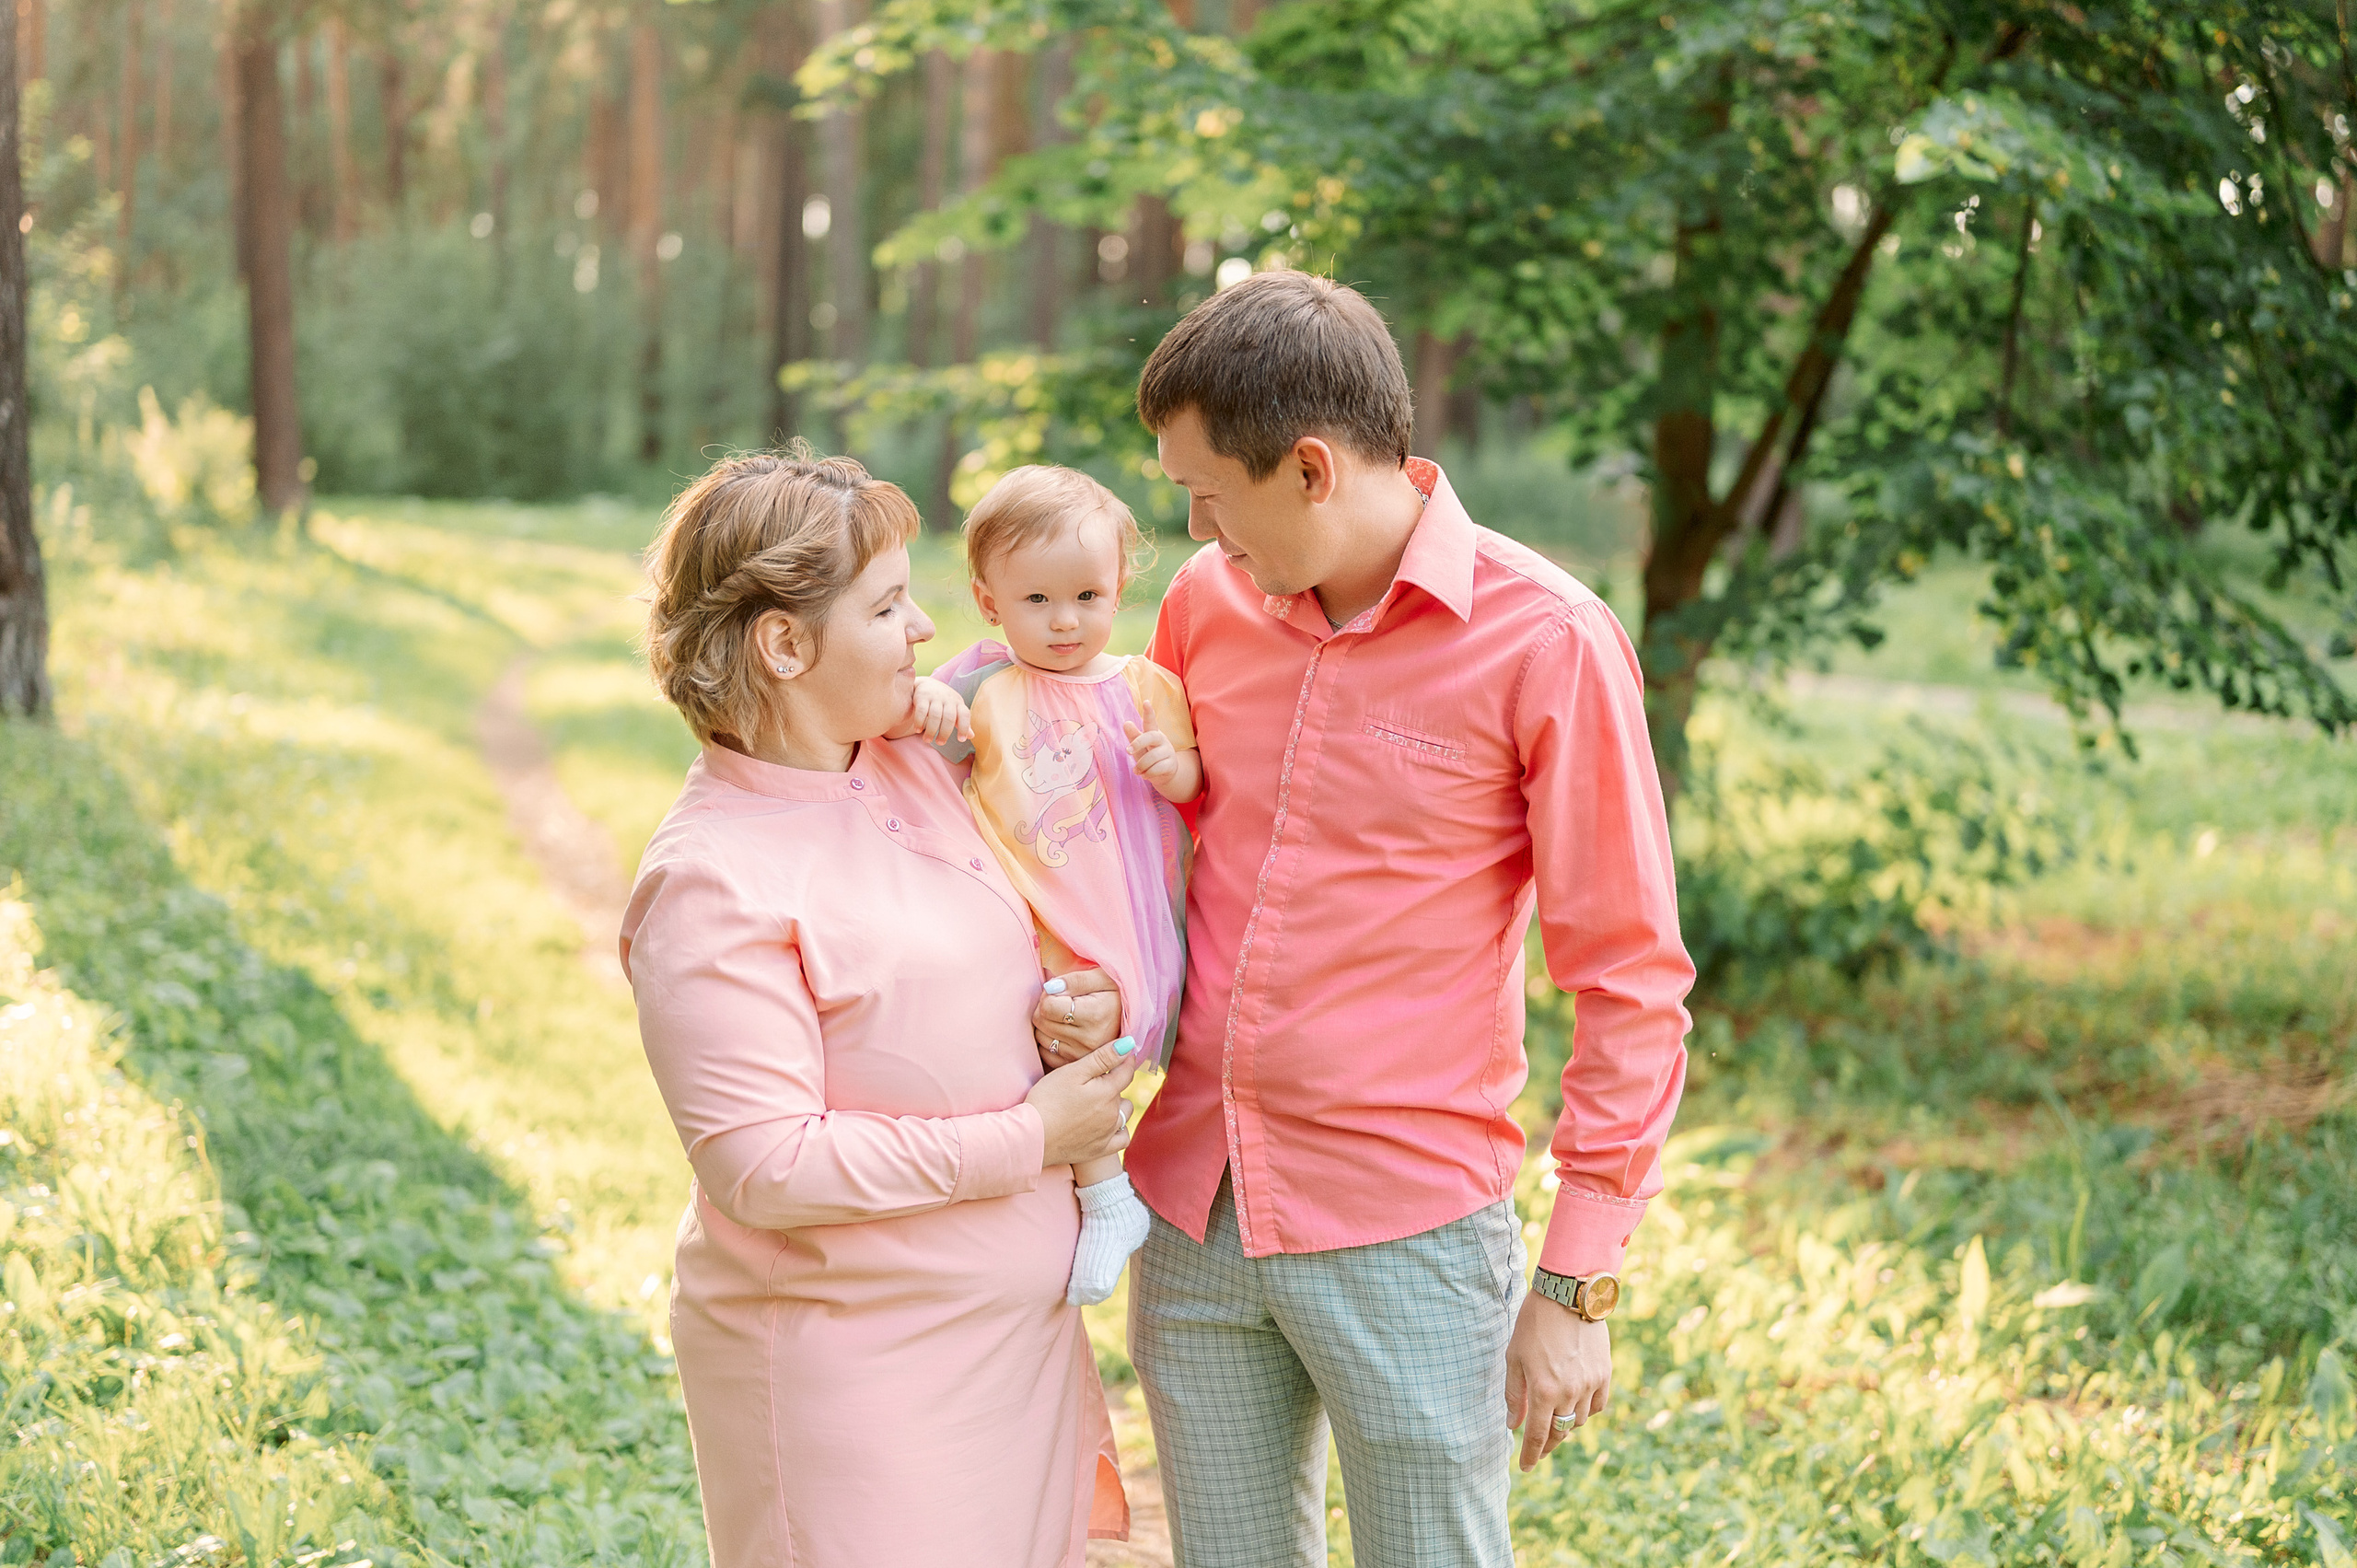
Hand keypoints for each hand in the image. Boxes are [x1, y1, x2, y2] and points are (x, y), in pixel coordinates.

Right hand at [906, 677, 972, 746]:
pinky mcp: (922, 697)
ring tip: (927, 740)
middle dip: (945, 733)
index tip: (961, 740)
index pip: (964, 715)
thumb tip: (971, 736)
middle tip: (940, 743)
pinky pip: (922, 711)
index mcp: (958, 703)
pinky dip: (919, 722)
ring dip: (931, 730)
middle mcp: (948, 699)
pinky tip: (918, 730)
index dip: (964, 727)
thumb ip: (962, 722)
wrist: (927, 683)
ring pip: (935, 716)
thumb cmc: (944, 701)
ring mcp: (935, 697)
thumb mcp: (955, 709)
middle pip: (949, 718)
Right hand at [1026, 1035, 1141, 1167]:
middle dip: (1112, 1084)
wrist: (1031, 1137)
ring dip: (1117, 1106)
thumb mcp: (1073, 1072)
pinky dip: (1120, 1130)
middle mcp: (1112, 1113)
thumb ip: (1102, 1058)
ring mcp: (1107, 1134)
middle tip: (1092, 1081)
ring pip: (1124, 1113)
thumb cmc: (1048, 1100)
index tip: (1122, 1054)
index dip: (1125, 1060)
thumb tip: (1128, 1044)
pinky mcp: (1099, 1150)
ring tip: (1098, 1102)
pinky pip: (1122, 1138)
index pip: (1126, 1071)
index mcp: (1107, 1092)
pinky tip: (1109, 1125)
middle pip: (1122, 1092)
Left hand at [1033, 968, 1121, 1064]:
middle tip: (1060, 1001)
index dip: (1048, 995)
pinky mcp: (1074, 1064)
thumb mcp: (1101, 977)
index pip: (1048, 1006)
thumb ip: (1075, 980)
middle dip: (1044, 1007)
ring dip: (1045, 1023)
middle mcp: (1087, 1040)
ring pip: (1040, 1036)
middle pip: (1041, 1021)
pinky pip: (1044, 1052)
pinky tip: (1061, 1030)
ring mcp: (1080, 1055)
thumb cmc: (1113, 993)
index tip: (1059, 991)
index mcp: (1094, 1015)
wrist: (1130, 1019)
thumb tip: (1049, 988)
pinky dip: (1048, 1039)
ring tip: (1062, 1015)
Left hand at [1123, 701, 1180, 788]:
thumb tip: (1126, 723)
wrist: (1164, 774)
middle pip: (1150, 736)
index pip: (1150, 721)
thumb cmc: (1149, 756)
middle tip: (1127, 751)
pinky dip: (1147, 774)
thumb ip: (1133, 736)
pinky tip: (1145, 775)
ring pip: (1151, 757)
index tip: (1146, 702)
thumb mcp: (1139, 747)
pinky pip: (1156, 768)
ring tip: (1137, 771)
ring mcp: (1168, 752)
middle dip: (1137, 743)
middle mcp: (1162, 740)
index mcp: (1153, 733)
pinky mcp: (1171, 764)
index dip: (1149, 712)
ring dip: (1141, 766)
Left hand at [1503, 1291, 1612, 1470]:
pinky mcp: (1605, 1374)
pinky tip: (1576, 1405)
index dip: (1530, 1455)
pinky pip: (1598, 1406)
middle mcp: (1569, 1393)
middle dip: (1547, 1444)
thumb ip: (1514, 1394)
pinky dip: (1586, 1411)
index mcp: (1543, 1390)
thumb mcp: (1514, 1357)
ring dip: (1566, 1425)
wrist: (1568, 1295)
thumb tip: (1512, 1425)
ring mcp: (1590, 1384)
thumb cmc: (1534, 1324)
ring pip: (1579, 1421)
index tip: (1525, 1467)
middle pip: (1560, 1432)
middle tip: (1537, 1448)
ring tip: (1554, 1419)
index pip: (1537, 1435)